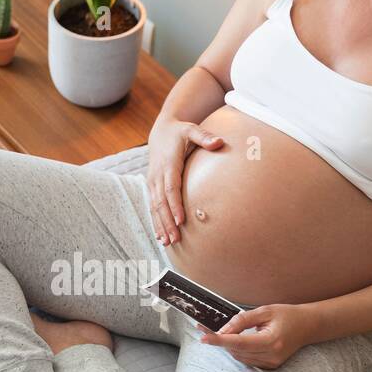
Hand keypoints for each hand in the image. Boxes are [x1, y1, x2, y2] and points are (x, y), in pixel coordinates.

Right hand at [146, 119, 224, 246]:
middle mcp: (157, 176)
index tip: (181, 221)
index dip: (175, 206)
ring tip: (167, 242)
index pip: (171, 189)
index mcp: (168, 165)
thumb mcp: (192, 129)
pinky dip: (156, 221)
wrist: (161, 131)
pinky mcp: (151, 187)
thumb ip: (205, 137)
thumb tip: (220, 142)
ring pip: (155, 208)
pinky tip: (160, 235)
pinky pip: (152, 207)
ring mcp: (152, 182)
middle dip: (167, 222)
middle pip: (161, 203)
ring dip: (161, 225)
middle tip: (175, 239)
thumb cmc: (179, 131)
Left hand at [198, 304, 311, 368]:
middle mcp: (271, 356)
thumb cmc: (288, 315)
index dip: (219, 341)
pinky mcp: (270, 366)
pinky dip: (238, 350)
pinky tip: (237, 340)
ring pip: (239, 357)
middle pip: (237, 351)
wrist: (308, 326)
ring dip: (228, 346)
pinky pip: (247, 360)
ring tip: (221, 333)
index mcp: (271, 341)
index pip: (239, 343)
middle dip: (220, 341)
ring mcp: (271, 363)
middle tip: (206, 329)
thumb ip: (242, 320)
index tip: (204, 338)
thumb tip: (223, 330)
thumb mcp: (265, 311)